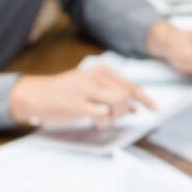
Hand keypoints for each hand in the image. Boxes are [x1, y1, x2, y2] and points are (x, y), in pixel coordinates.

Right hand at [9, 65, 156, 127]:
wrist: (36, 94)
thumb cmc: (65, 92)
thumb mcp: (91, 87)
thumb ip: (113, 94)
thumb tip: (135, 106)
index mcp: (101, 69)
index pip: (131, 84)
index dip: (145, 98)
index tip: (155, 109)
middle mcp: (95, 76)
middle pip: (127, 95)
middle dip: (125, 110)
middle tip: (113, 116)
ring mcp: (86, 89)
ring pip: (118, 104)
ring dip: (115, 117)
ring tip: (102, 119)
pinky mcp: (77, 104)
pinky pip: (102, 115)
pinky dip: (104, 122)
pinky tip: (96, 121)